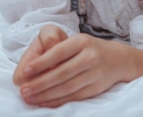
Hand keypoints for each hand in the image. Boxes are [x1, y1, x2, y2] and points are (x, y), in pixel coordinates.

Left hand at [15, 27, 131, 107]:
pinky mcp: (97, 87)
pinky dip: (58, 101)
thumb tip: (33, 69)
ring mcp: (96, 72)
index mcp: (82, 41)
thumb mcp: (76, 42)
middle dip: (40, 83)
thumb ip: (56, 50)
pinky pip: (74, 96)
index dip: (42, 62)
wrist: (118, 59)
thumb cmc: (89, 49)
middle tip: (24, 90)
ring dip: (46, 95)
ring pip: (68, 87)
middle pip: (62, 72)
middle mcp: (91, 56)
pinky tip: (45, 102)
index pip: (59, 52)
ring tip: (30, 98)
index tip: (26, 71)